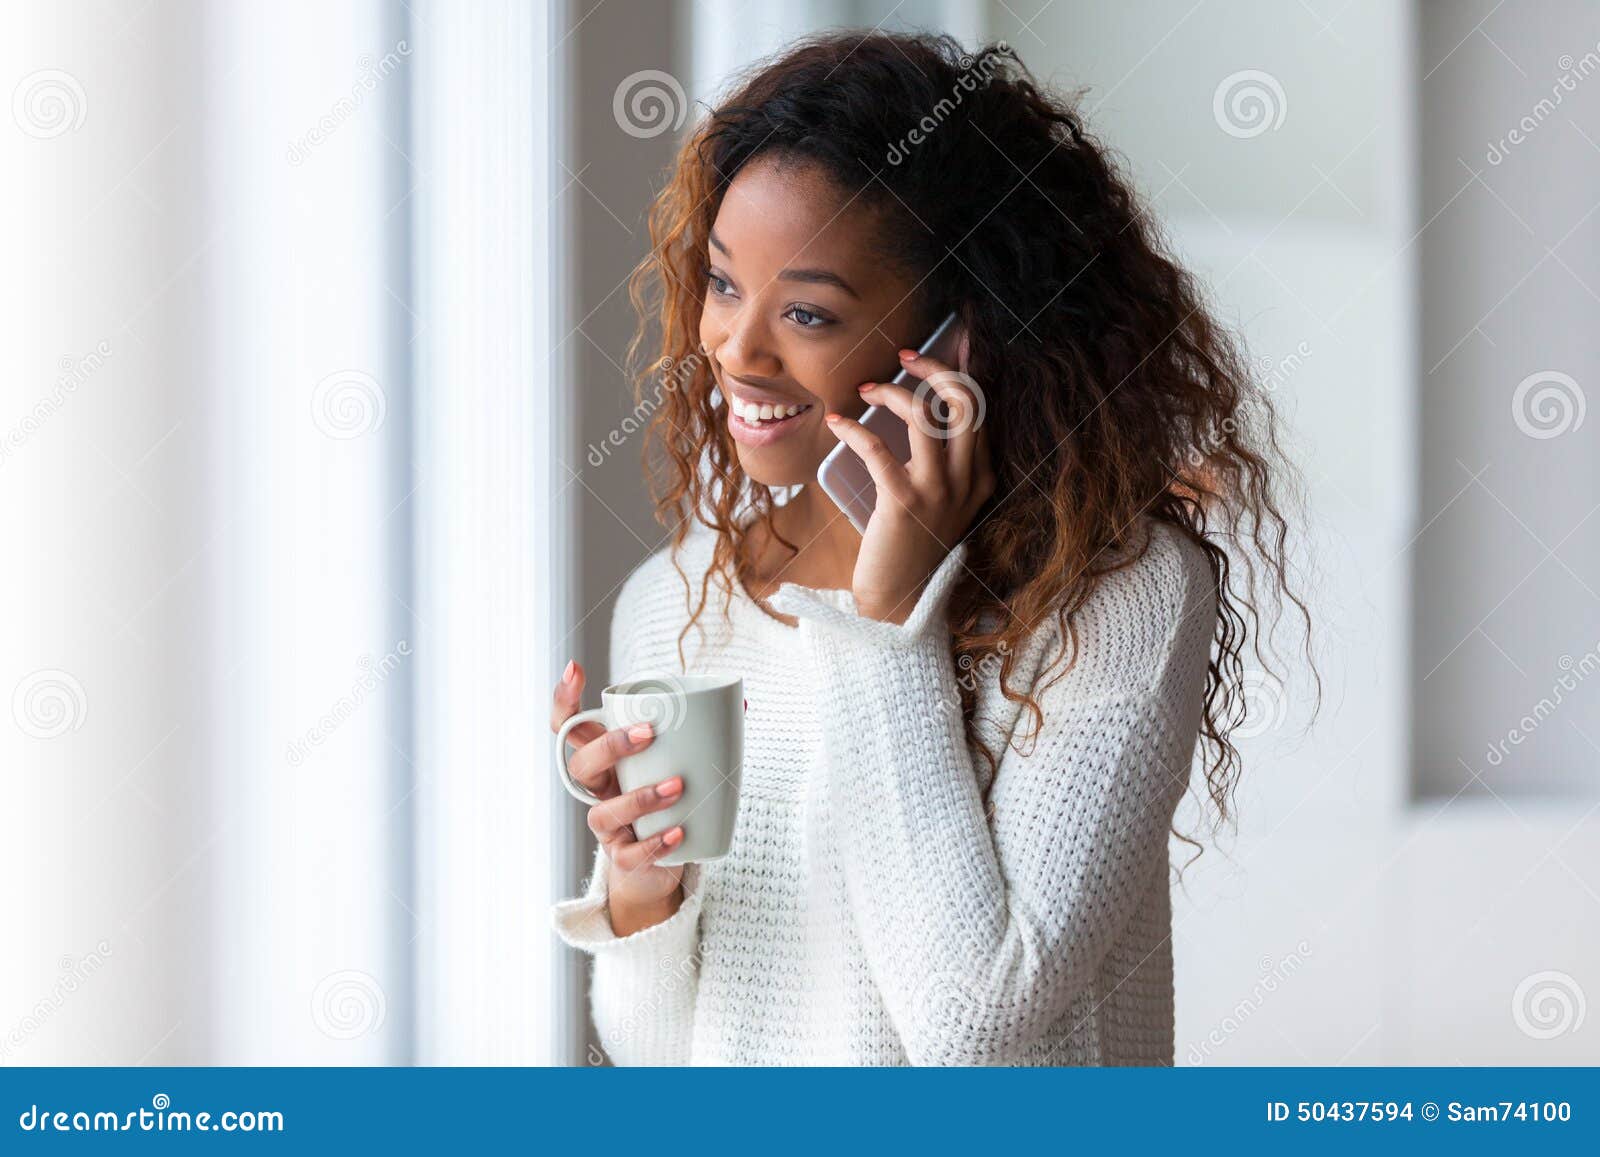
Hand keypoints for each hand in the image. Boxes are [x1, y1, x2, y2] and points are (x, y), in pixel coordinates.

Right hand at [550, 661, 685, 907]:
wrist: (661, 864)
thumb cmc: (668, 801)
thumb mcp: (676, 764)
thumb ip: (700, 735)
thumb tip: (740, 704)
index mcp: (606, 760)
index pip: (570, 726)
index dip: (565, 698)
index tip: (576, 667)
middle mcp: (598, 792)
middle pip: (580, 765)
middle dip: (610, 746)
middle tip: (649, 733)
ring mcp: (608, 827)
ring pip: (601, 813)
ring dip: (639, 798)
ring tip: (678, 786)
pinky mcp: (623, 860)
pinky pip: (628, 855)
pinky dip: (654, 844)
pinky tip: (678, 832)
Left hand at [823, 341, 994, 622]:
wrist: (899, 601)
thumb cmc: (912, 546)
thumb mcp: (941, 503)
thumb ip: (939, 463)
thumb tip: (917, 410)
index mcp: (983, 477)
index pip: (983, 408)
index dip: (966, 368)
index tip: (954, 339)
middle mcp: (968, 481)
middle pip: (965, 400)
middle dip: (935, 366)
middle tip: (905, 356)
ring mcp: (938, 492)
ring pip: (926, 416)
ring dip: (893, 392)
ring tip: (867, 389)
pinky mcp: (903, 503)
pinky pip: (879, 449)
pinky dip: (855, 428)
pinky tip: (839, 423)